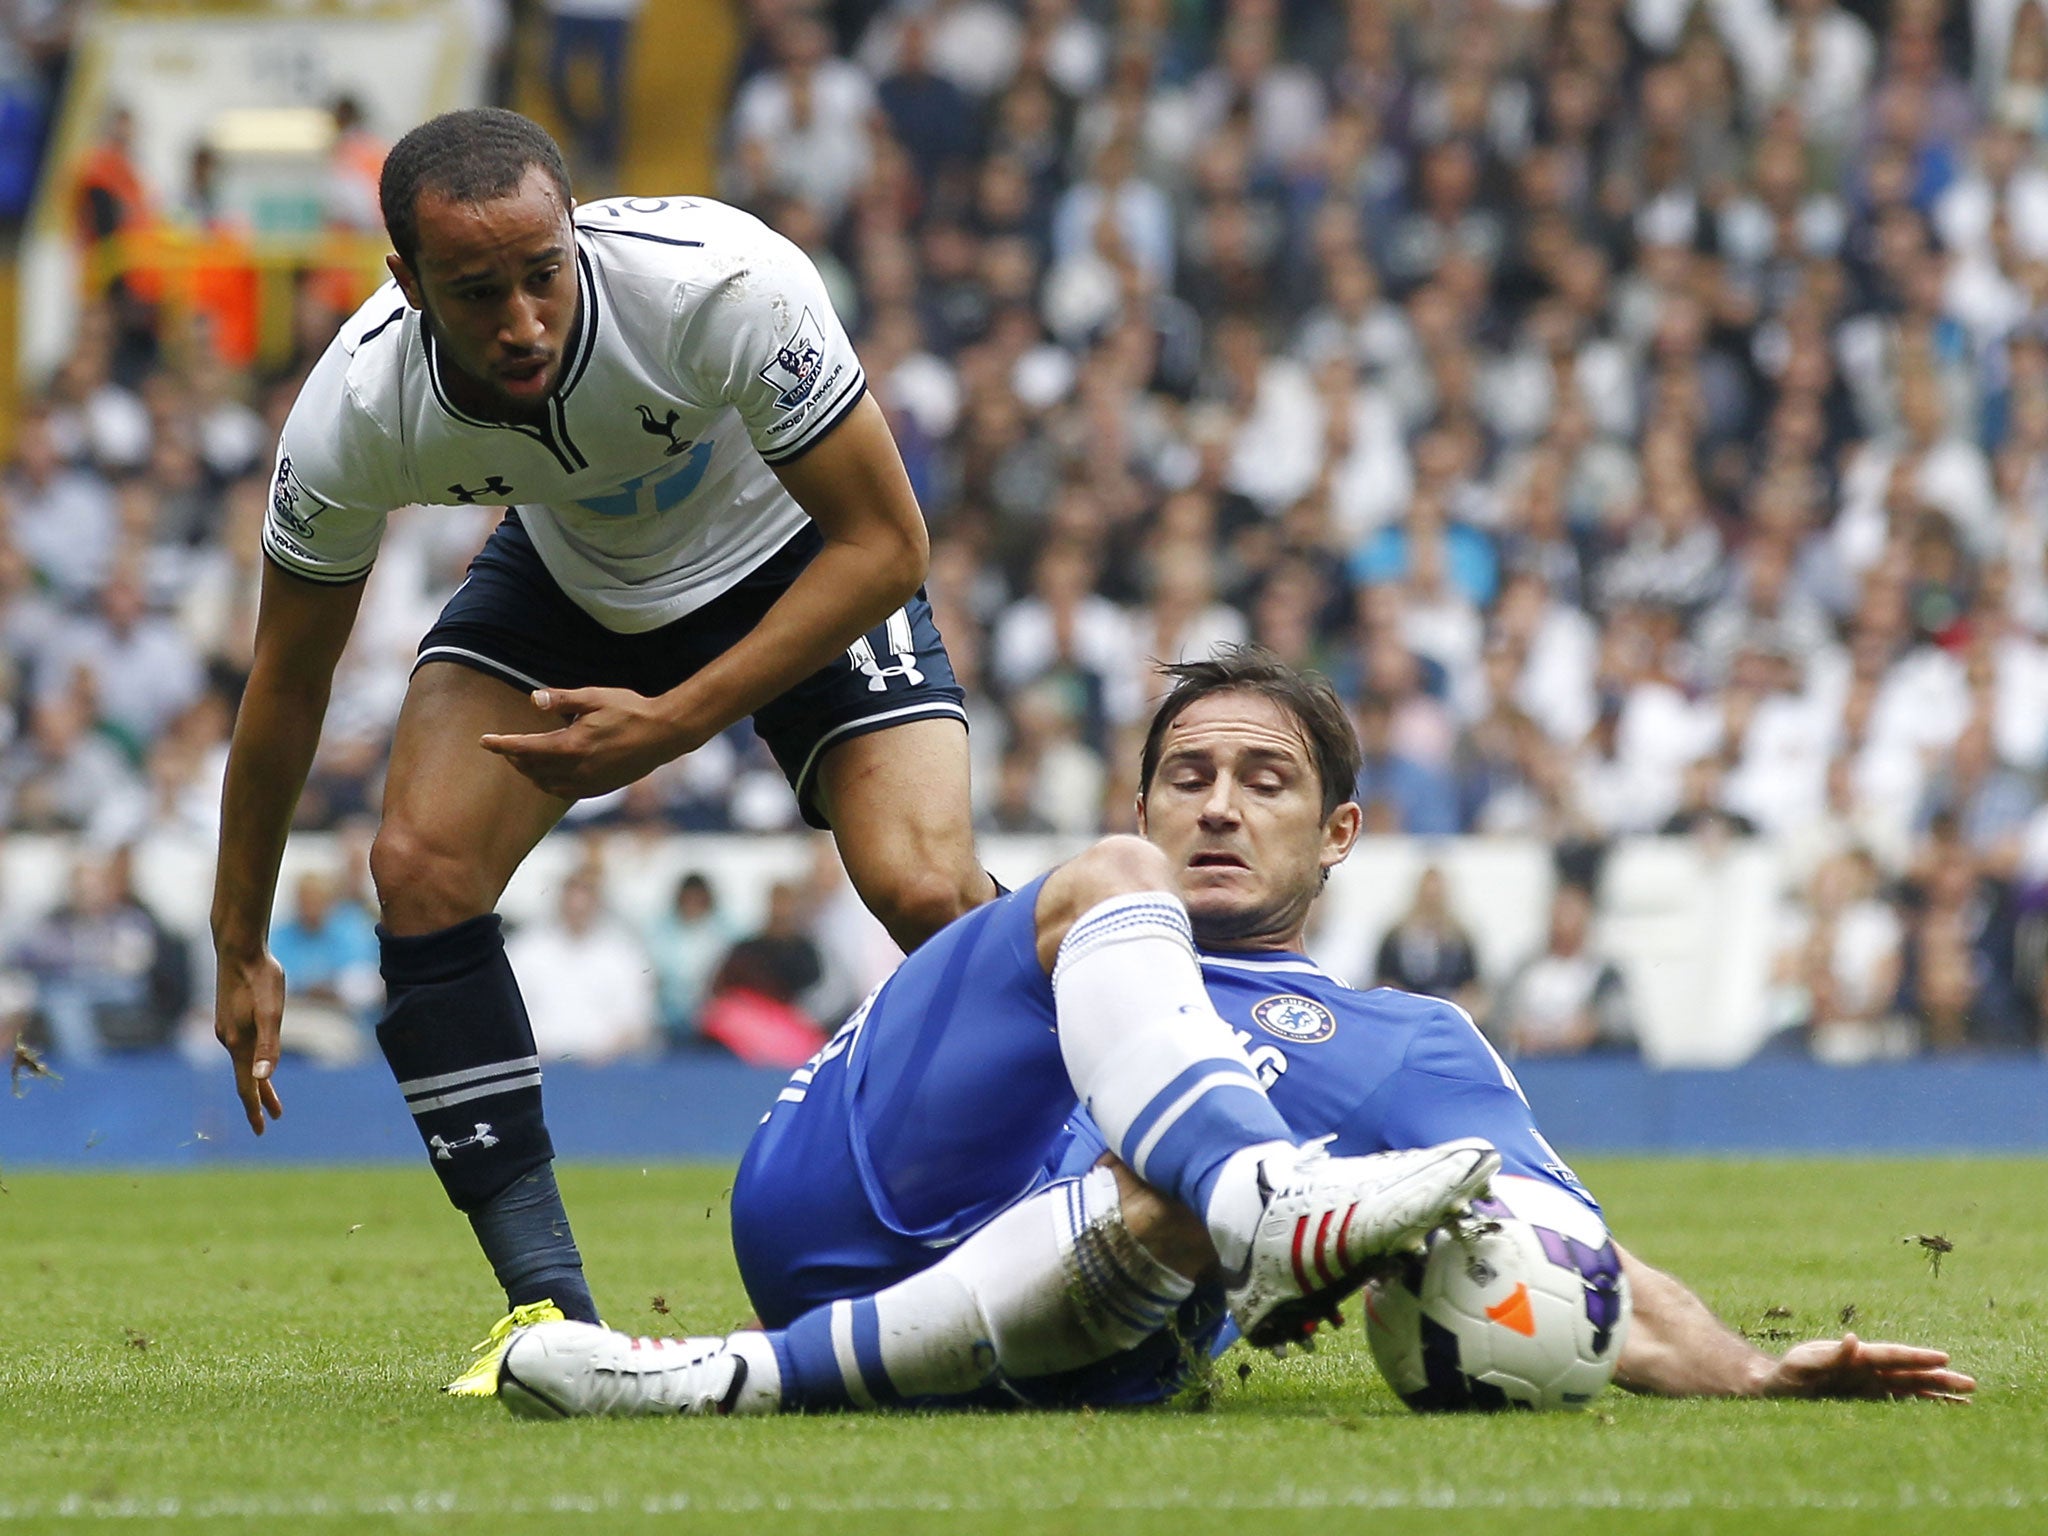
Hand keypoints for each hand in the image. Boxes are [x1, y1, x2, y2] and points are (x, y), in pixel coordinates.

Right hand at [215, 949, 286, 1134]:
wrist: (238, 948)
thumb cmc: (260, 977)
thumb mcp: (272, 1011)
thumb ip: (269, 1044)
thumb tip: (264, 1077)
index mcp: (239, 1043)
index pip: (248, 1086)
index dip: (255, 1109)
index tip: (262, 1130)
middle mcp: (228, 1039)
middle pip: (246, 1078)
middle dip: (260, 1100)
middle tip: (271, 1121)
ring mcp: (226, 1028)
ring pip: (243, 1062)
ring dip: (257, 1081)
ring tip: (270, 1094)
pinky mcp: (229, 1017)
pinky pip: (241, 1048)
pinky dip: (251, 1061)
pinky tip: (257, 1056)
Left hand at [479, 687, 692, 799]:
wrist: (663, 735)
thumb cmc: (630, 710)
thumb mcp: (595, 697)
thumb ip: (562, 700)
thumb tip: (534, 699)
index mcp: (572, 745)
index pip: (525, 747)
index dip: (502, 744)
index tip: (484, 741)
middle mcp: (577, 769)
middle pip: (532, 768)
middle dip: (515, 758)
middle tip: (506, 746)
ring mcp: (589, 782)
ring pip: (546, 784)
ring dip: (530, 773)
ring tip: (525, 760)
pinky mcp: (599, 788)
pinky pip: (564, 791)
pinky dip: (550, 783)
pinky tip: (550, 773)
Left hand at [1762, 1333, 1974, 1401]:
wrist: (1775, 1388)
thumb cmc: (1788, 1373)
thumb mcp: (1804, 1363)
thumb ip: (1830, 1355)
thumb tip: (1852, 1338)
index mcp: (1856, 1356)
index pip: (1893, 1356)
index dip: (1918, 1357)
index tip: (1944, 1358)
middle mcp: (1868, 1368)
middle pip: (1910, 1371)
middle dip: (1939, 1376)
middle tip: (1972, 1384)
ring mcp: (1871, 1384)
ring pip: (1912, 1386)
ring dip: (1938, 1390)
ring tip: (1968, 1397)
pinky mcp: (1868, 1400)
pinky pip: (1901, 1401)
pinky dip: (1922, 1403)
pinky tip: (1942, 1408)